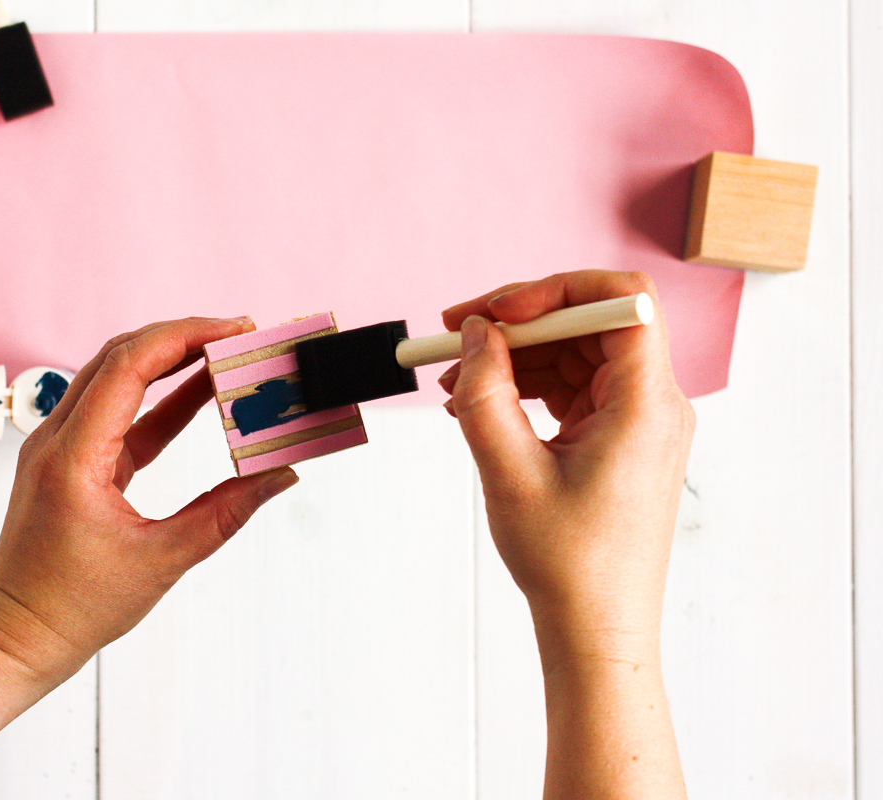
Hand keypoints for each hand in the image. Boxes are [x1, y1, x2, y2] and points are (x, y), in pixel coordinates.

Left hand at [0, 318, 298, 690]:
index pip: (129, 366)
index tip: (233, 330)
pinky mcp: (73, 464)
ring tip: (227, 357)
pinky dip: (160, 400)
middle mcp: (58, 440)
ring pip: (117, 379)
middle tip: (239, 336)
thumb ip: (226, 513)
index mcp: (72, 456)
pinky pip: (119, 414)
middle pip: (120, 357)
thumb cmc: (73, 608)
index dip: (185, 338)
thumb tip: (279, 477)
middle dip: (182, 338)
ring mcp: (61, 449)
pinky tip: (200, 396)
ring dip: (171, 363)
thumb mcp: (162, 560)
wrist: (17, 638)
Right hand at [440, 271, 694, 663]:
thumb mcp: (509, 471)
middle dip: (521, 323)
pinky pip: (573, 388)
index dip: (555, 290)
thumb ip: (486, 391)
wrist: (595, 626)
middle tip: (457, 334)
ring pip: (576, 354)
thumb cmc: (568, 562)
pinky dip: (528, 387)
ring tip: (455, 381)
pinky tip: (479, 403)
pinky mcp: (618, 438)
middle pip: (590, 323)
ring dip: (516, 357)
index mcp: (646, 404)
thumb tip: (477, 333)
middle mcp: (653, 403)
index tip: (497, 312)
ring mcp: (638, 420)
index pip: (620, 301)